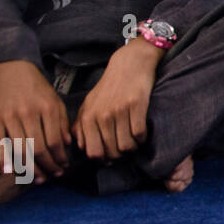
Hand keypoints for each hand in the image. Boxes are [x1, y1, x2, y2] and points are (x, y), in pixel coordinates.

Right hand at [0, 60, 69, 181]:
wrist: (12, 70)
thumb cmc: (38, 88)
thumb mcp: (56, 101)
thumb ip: (63, 123)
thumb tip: (68, 145)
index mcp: (47, 108)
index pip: (55, 141)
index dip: (60, 157)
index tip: (64, 167)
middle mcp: (29, 113)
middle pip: (38, 148)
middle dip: (48, 166)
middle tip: (53, 176)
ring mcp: (10, 117)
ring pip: (20, 149)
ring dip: (29, 168)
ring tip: (38, 178)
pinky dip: (3, 158)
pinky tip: (9, 171)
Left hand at [73, 38, 160, 159]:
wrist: (129, 65)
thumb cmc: (109, 86)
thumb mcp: (89, 104)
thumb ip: (81, 126)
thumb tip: (81, 148)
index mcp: (88, 117)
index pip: (93, 153)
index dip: (103, 159)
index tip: (109, 156)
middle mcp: (101, 116)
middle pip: (111, 152)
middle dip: (119, 156)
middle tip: (123, 149)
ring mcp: (119, 111)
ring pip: (127, 146)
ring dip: (132, 148)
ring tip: (133, 141)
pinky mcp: (136, 106)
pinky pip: (140, 134)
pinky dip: (142, 139)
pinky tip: (140, 133)